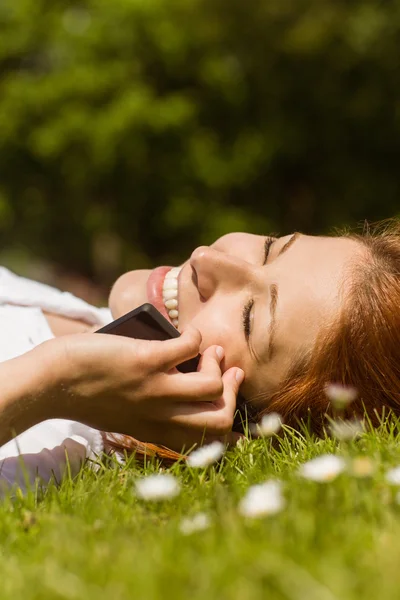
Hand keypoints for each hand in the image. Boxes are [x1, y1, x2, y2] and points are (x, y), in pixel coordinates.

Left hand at [45, 327, 244, 451]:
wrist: (49, 381)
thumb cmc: (81, 393)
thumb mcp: (121, 415)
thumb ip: (150, 407)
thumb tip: (181, 374)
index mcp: (155, 432)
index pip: (207, 439)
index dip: (228, 417)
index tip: (227, 393)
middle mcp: (160, 417)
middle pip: (220, 419)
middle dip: (232, 393)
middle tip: (227, 373)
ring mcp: (155, 390)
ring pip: (212, 385)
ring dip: (215, 362)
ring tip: (205, 350)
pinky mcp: (146, 362)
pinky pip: (188, 347)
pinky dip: (194, 337)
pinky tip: (186, 333)